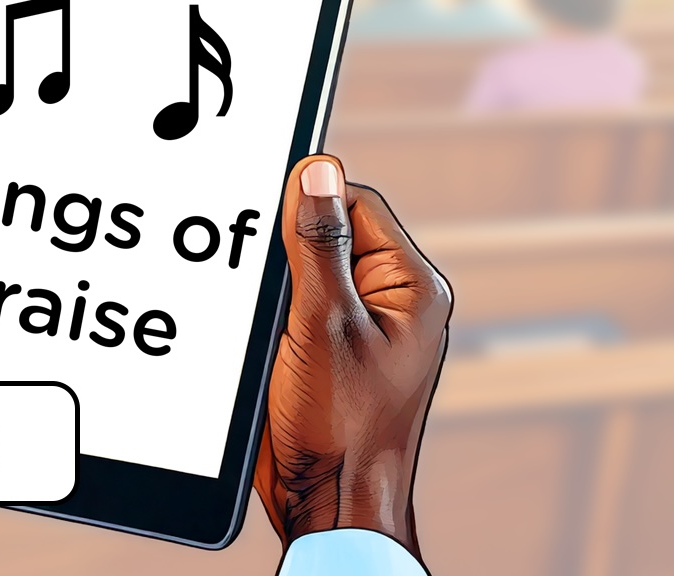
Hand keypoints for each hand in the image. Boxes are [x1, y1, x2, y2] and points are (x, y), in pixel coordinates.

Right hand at [253, 154, 451, 562]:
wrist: (330, 503)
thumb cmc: (342, 428)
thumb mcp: (324, 322)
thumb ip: (320, 243)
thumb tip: (317, 170)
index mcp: (411, 286)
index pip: (357, 202)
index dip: (309, 202)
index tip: (270, 220)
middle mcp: (391, 301)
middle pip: (330, 232)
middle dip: (288, 251)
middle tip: (272, 289)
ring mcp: (360, 327)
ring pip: (306, 269)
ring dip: (278, 284)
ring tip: (272, 325)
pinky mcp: (329, 349)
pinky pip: (297, 304)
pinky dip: (273, 311)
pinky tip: (263, 336)